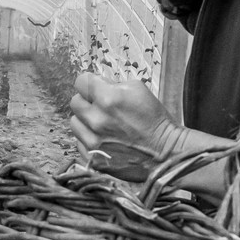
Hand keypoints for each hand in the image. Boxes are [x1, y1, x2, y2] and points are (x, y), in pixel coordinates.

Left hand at [69, 73, 184, 176]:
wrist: (165, 153)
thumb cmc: (155, 121)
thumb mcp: (139, 90)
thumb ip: (113, 84)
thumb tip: (98, 84)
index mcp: (109, 99)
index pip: (81, 81)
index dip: (90, 83)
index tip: (96, 88)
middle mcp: (97, 120)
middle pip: (75, 101)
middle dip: (87, 101)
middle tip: (101, 106)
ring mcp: (93, 141)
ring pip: (74, 122)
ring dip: (86, 121)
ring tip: (103, 124)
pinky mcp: (93, 158)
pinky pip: (80, 142)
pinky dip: (89, 139)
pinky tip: (106, 138)